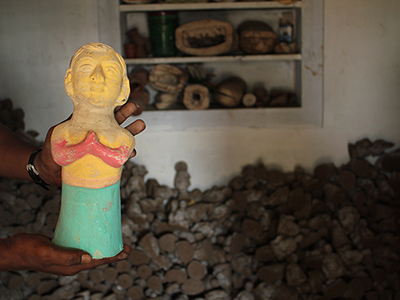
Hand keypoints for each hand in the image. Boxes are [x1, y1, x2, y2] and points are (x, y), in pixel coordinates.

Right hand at [1, 233, 130, 275]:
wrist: (15, 249)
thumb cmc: (29, 252)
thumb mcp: (49, 253)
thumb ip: (68, 257)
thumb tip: (89, 257)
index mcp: (71, 267)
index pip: (97, 262)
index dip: (112, 256)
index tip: (125, 252)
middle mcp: (72, 262)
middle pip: (96, 257)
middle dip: (112, 251)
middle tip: (126, 245)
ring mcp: (67, 255)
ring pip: (90, 250)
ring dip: (102, 245)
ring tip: (114, 238)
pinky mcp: (63, 247)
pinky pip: (80, 244)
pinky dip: (89, 239)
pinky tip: (94, 232)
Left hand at [37, 102, 145, 186]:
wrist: (51, 171)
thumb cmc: (53, 151)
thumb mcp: (57, 134)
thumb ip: (68, 126)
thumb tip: (82, 121)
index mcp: (88, 126)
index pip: (102, 114)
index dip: (112, 106)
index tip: (121, 99)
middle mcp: (98, 136)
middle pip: (116, 124)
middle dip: (126, 114)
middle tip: (135, 107)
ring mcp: (103, 149)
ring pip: (121, 139)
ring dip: (131, 132)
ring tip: (140, 125)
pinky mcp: (104, 162)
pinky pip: (118, 158)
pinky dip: (126, 155)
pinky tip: (131, 152)